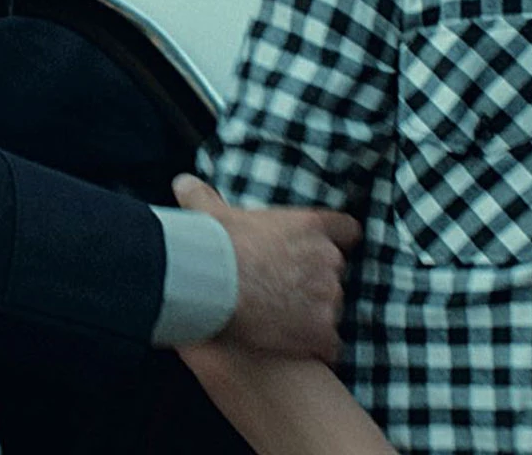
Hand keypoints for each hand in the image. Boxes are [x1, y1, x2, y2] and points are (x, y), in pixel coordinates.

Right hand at [174, 173, 360, 361]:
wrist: (212, 285)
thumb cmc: (215, 245)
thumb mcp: (210, 213)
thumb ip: (203, 196)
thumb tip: (183, 182)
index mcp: (312, 226)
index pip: (347, 230)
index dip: (336, 242)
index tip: (317, 252)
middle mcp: (328, 259)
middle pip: (337, 273)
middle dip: (316, 283)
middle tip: (285, 292)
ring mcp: (328, 297)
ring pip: (332, 309)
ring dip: (314, 315)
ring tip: (283, 323)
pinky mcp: (322, 331)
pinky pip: (330, 345)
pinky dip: (317, 348)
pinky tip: (294, 349)